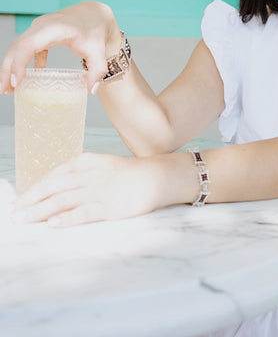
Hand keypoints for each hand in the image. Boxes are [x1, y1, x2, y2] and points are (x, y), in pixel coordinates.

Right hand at [0, 1, 120, 94]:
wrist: (94, 14)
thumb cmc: (94, 31)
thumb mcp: (98, 52)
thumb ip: (97, 71)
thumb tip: (91, 91)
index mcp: (54, 29)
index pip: (29, 45)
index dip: (19, 63)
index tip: (16, 82)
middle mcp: (41, 26)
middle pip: (17, 47)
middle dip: (7, 69)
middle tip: (3, 91)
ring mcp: (38, 28)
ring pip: (17, 47)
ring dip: (10, 67)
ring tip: (8, 89)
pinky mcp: (39, 33)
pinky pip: (25, 48)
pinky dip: (21, 63)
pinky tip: (23, 79)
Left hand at [11, 153, 164, 227]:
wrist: (155, 177)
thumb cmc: (126, 174)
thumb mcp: (99, 166)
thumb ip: (78, 175)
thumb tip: (53, 189)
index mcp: (85, 161)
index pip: (53, 175)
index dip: (34, 188)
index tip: (20, 199)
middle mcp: (89, 174)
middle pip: (53, 187)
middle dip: (31, 200)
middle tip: (15, 212)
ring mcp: (99, 190)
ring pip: (62, 200)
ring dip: (40, 211)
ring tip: (24, 219)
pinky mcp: (109, 206)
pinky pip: (83, 213)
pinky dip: (66, 218)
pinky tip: (52, 223)